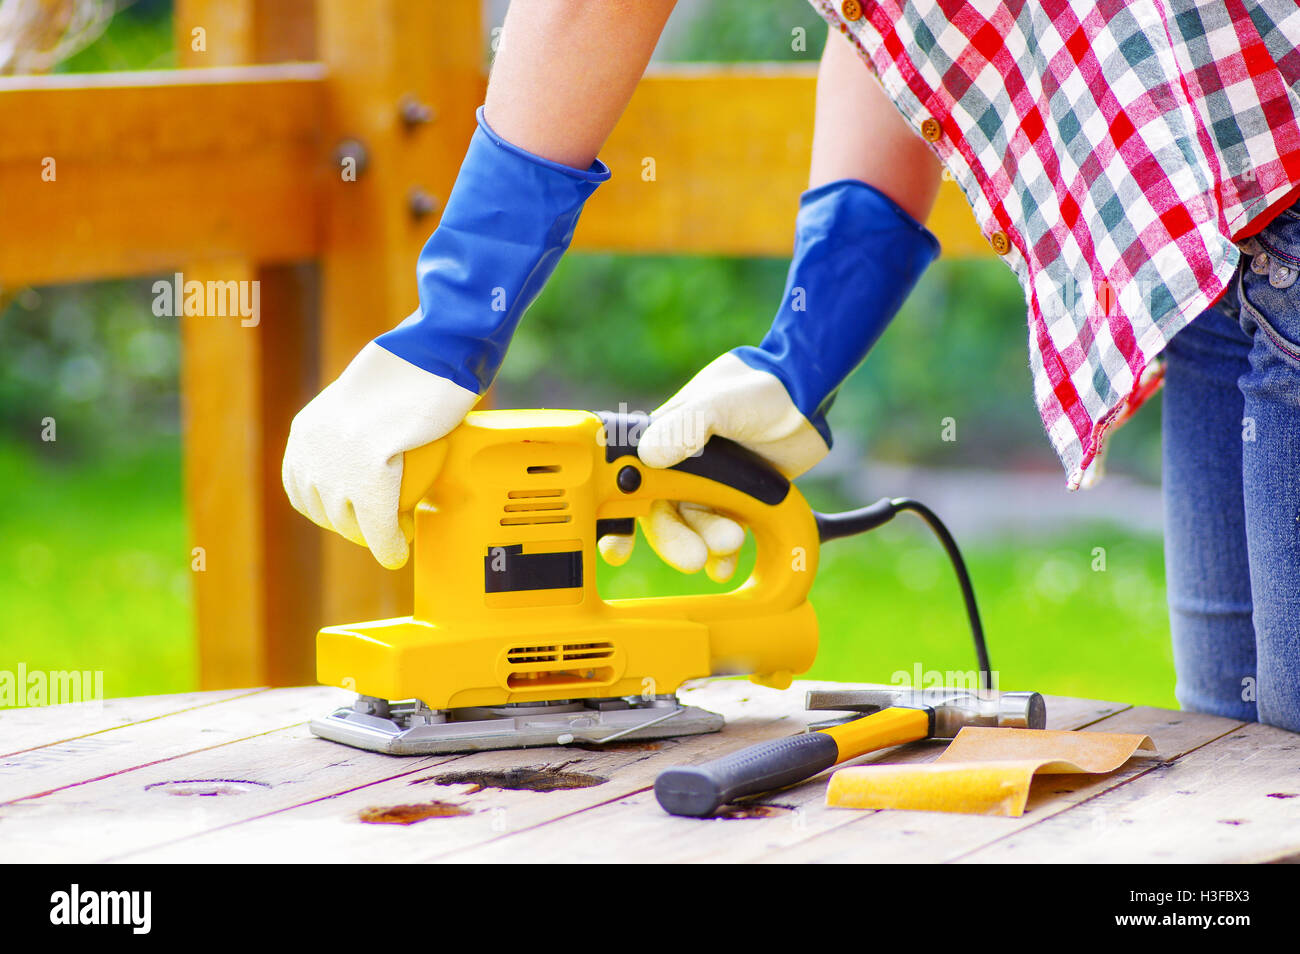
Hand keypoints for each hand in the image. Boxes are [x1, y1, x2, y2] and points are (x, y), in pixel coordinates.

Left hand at [283, 108, 607, 567]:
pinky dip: (389, 544)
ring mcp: (340, 461)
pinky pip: (379, 524)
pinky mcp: (371, 473)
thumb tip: (375, 451)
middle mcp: (314, 447)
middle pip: (324, 508)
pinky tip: (398, 552)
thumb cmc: (418, 368)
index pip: (301, 487)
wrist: (437, 351)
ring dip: (371, 537)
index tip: (351, 516)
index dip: (325, 509)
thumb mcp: (372, 397)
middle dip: (349, 526)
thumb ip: (361, 427)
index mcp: (309, 429)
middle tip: (381, 529)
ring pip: (350, 521)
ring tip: (394, 536)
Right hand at [597, 352, 830, 580]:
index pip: (628, 479)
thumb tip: (648, 455)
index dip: (616, 515)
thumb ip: (686, 427)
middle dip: (672, 540)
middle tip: (691, 557)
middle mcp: (678, 466)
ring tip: (731, 541)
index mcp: (662, 439)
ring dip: (706, 542)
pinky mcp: (736, 500)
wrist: (806, 398)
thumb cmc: (758, 388)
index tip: (617, 548)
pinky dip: (723, 553)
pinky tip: (728, 562)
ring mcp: (708, 485)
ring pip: (693, 527)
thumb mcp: (720, 402)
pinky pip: (721, 534)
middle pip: (660, 513)